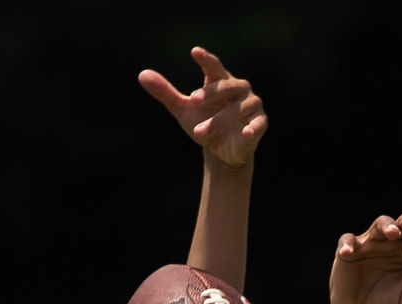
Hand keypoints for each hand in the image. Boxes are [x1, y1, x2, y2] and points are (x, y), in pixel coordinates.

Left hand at [139, 47, 266, 167]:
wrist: (222, 152)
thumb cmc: (205, 124)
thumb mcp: (184, 110)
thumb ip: (166, 93)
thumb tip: (142, 75)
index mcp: (220, 81)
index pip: (214, 66)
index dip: (205, 59)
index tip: (195, 52)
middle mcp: (239, 89)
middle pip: (226, 85)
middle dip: (211, 93)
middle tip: (193, 99)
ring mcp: (251, 106)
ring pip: (237, 109)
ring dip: (219, 120)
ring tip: (200, 132)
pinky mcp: (259, 124)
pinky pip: (258, 124)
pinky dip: (253, 128)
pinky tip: (245, 133)